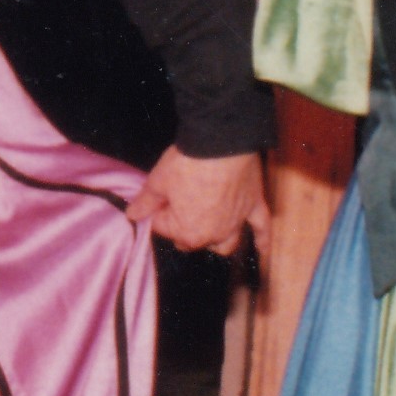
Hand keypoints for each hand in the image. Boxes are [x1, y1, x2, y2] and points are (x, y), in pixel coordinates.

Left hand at [128, 149, 262, 254]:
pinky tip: (262, 251)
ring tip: (205, 232)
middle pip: (193, 240)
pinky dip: (262, 241)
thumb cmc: (186, 164)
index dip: (157, 211)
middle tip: (175, 204)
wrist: (221, 143)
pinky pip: (262, 229)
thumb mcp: (158, 181)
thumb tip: (132, 214)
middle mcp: (215, 234)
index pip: (164, 228)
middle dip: (181, 227)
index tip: (156, 196)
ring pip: (226, 243)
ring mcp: (237, 222)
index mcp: (188, 232)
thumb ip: (145, 202)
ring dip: (215, 241)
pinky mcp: (255, 207)